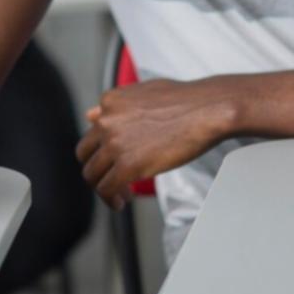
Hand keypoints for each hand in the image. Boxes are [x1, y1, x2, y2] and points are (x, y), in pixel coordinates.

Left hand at [77, 78, 234, 208]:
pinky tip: (122, 201)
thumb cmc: (187, 101)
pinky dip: (111, 199)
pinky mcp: (128, 165)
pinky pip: (106, 188)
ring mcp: (115, 143)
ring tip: (121, 194)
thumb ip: (117, 105)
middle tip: (112, 179)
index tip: (114, 160)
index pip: (93, 132)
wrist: (208, 110)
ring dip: (104, 187)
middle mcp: (107, 121)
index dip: (102, 150)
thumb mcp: (145, 92)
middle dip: (97, 169)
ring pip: (92, 175)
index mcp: (110, 102)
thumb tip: (92, 114)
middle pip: (85, 154)